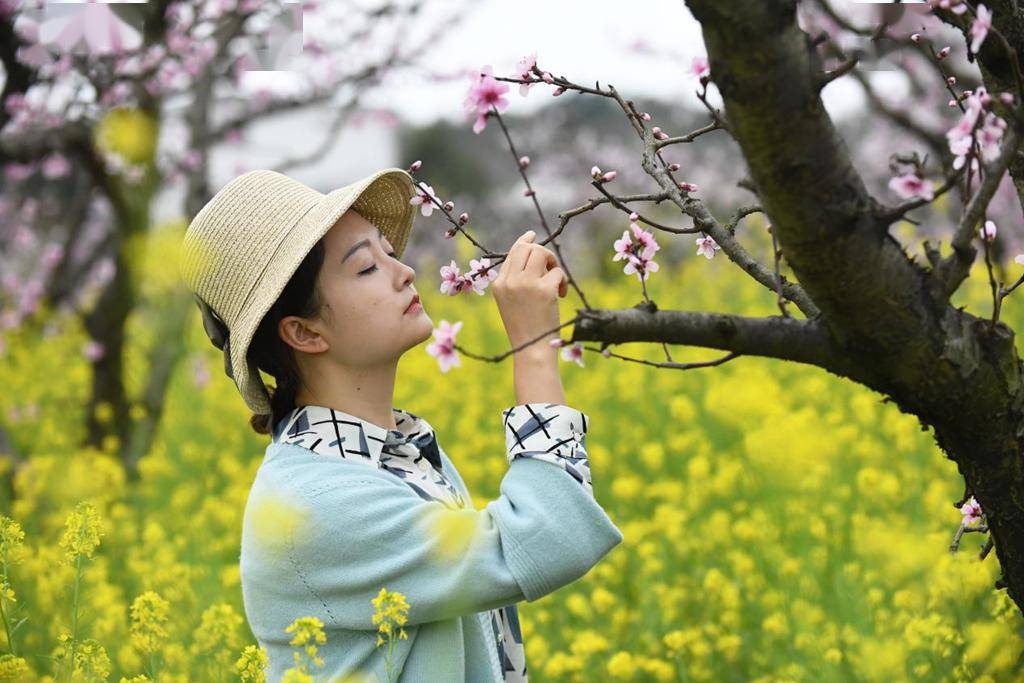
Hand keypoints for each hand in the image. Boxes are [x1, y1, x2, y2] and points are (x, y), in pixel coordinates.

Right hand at [491, 230, 567, 349]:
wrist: (531, 349)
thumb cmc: (524, 328)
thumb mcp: (511, 302)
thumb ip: (516, 280)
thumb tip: (532, 254)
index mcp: (499, 284)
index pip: (512, 252)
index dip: (524, 241)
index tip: (532, 235)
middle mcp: (510, 281)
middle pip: (527, 248)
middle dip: (542, 252)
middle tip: (550, 268)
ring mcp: (526, 284)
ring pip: (541, 252)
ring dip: (553, 262)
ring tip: (555, 280)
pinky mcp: (544, 290)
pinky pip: (557, 271)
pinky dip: (562, 281)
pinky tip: (560, 295)